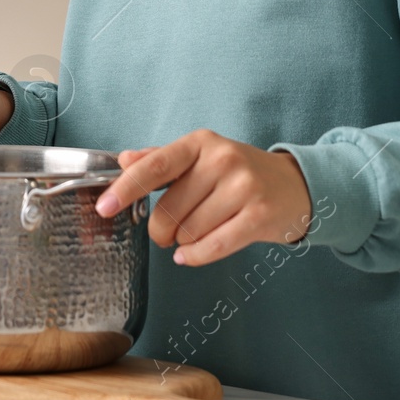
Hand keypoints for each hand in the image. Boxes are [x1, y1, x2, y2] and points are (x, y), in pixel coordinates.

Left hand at [96, 129, 312, 265]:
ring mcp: (243, 188)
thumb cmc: (238, 173)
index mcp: (200, 143)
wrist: (295, 185)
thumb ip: (160, 159)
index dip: (125, 188)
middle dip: (160, 229)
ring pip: (189, 231)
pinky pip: (213, 246)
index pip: (154, 166)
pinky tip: (189, 255)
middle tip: (166, 232)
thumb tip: (123, 159)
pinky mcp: (259, 216)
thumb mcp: (200, 157)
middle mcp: (222, 160)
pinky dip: (195, 256)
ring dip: (183, 242)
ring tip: (193, 234)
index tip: (104, 208)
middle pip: (169, 209)